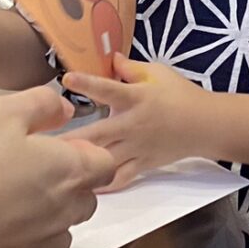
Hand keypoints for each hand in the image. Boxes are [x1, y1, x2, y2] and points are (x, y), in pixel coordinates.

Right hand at [0, 88, 112, 247]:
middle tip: (25, 172)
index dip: (84, 152)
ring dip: (48, 215)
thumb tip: (65, 110)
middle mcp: (69, 211)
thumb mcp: (1, 112)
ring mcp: (48, 245)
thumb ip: (41, 104)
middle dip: (67, 184)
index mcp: (71, 170)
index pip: (105, 163)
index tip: (54, 147)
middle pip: (86, 196)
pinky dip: (27, 243)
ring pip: (63, 228)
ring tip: (8, 203)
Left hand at [62, 58, 209, 189]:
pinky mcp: (142, 165)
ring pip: (104, 160)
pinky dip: (102, 185)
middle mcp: (133, 125)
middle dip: (71, 140)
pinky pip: (120, 178)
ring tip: (54, 169)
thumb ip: (130, 68)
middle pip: (98, 134)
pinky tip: (81, 190)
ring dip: (81, 164)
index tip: (66, 79)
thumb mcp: (158, 73)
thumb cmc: (181, 95)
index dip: (88, 84)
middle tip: (42, 144)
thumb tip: (109, 57)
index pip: (110, 90)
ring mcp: (137, 148)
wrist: (207, 125)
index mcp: (137, 99)